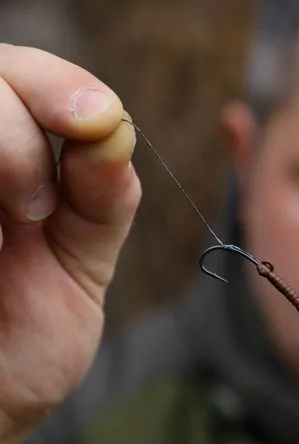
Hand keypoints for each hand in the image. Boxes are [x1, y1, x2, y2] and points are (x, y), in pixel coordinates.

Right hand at [0, 45, 138, 443]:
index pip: (23, 75)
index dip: (59, 84)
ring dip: (1, 151)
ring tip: (13, 226)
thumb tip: (114, 128)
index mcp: (10, 160)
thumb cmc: (26, 341)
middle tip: (38, 203)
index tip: (94, 123)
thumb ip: (102, 197)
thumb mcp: (83, 263)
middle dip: (18, 125)